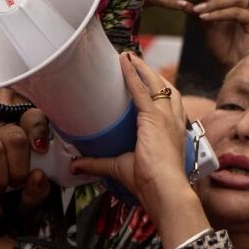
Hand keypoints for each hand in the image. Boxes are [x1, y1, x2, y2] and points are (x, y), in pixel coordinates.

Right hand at [0, 109, 52, 217]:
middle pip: (16, 137)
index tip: (40, 149)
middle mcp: (2, 132)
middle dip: (18, 168)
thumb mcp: (21, 201)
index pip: (33, 119)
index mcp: (23, 139)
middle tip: (14, 184)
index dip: (38, 130)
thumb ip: (35, 193)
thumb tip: (39, 177)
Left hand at [69, 53, 192, 216]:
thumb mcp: (120, 167)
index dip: (157, 89)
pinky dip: (132, 74)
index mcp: (171, 131)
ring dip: (143, 68)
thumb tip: (75, 165)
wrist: (164, 190)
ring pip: (155, 83)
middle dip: (150, 73)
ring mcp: (165, 117)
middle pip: (165, 88)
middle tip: (135, 61)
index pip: (167, 103)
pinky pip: (141, 90)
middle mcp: (172, 120)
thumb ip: (97, 163)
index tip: (146, 79)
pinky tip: (124, 62)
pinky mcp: (154, 117)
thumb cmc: (150, 183)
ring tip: (130, 58)